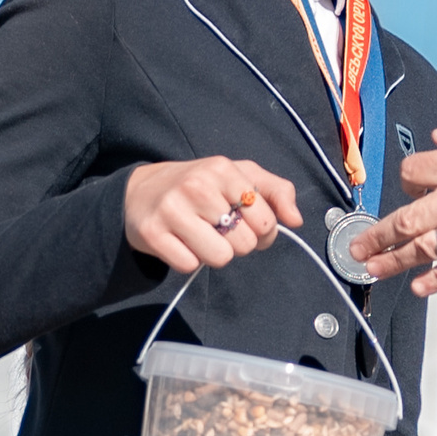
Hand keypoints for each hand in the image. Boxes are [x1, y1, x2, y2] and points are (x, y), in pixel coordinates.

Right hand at [122, 158, 302, 273]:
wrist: (140, 192)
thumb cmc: (200, 186)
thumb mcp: (240, 176)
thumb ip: (276, 191)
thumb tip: (296, 220)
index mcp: (223, 169)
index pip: (266, 221)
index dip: (263, 232)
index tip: (247, 224)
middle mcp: (197, 186)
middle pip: (245, 244)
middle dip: (237, 244)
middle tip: (219, 229)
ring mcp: (172, 210)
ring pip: (219, 258)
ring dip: (213, 254)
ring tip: (200, 235)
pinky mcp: (153, 234)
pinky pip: (189, 266)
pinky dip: (188, 260)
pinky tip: (180, 241)